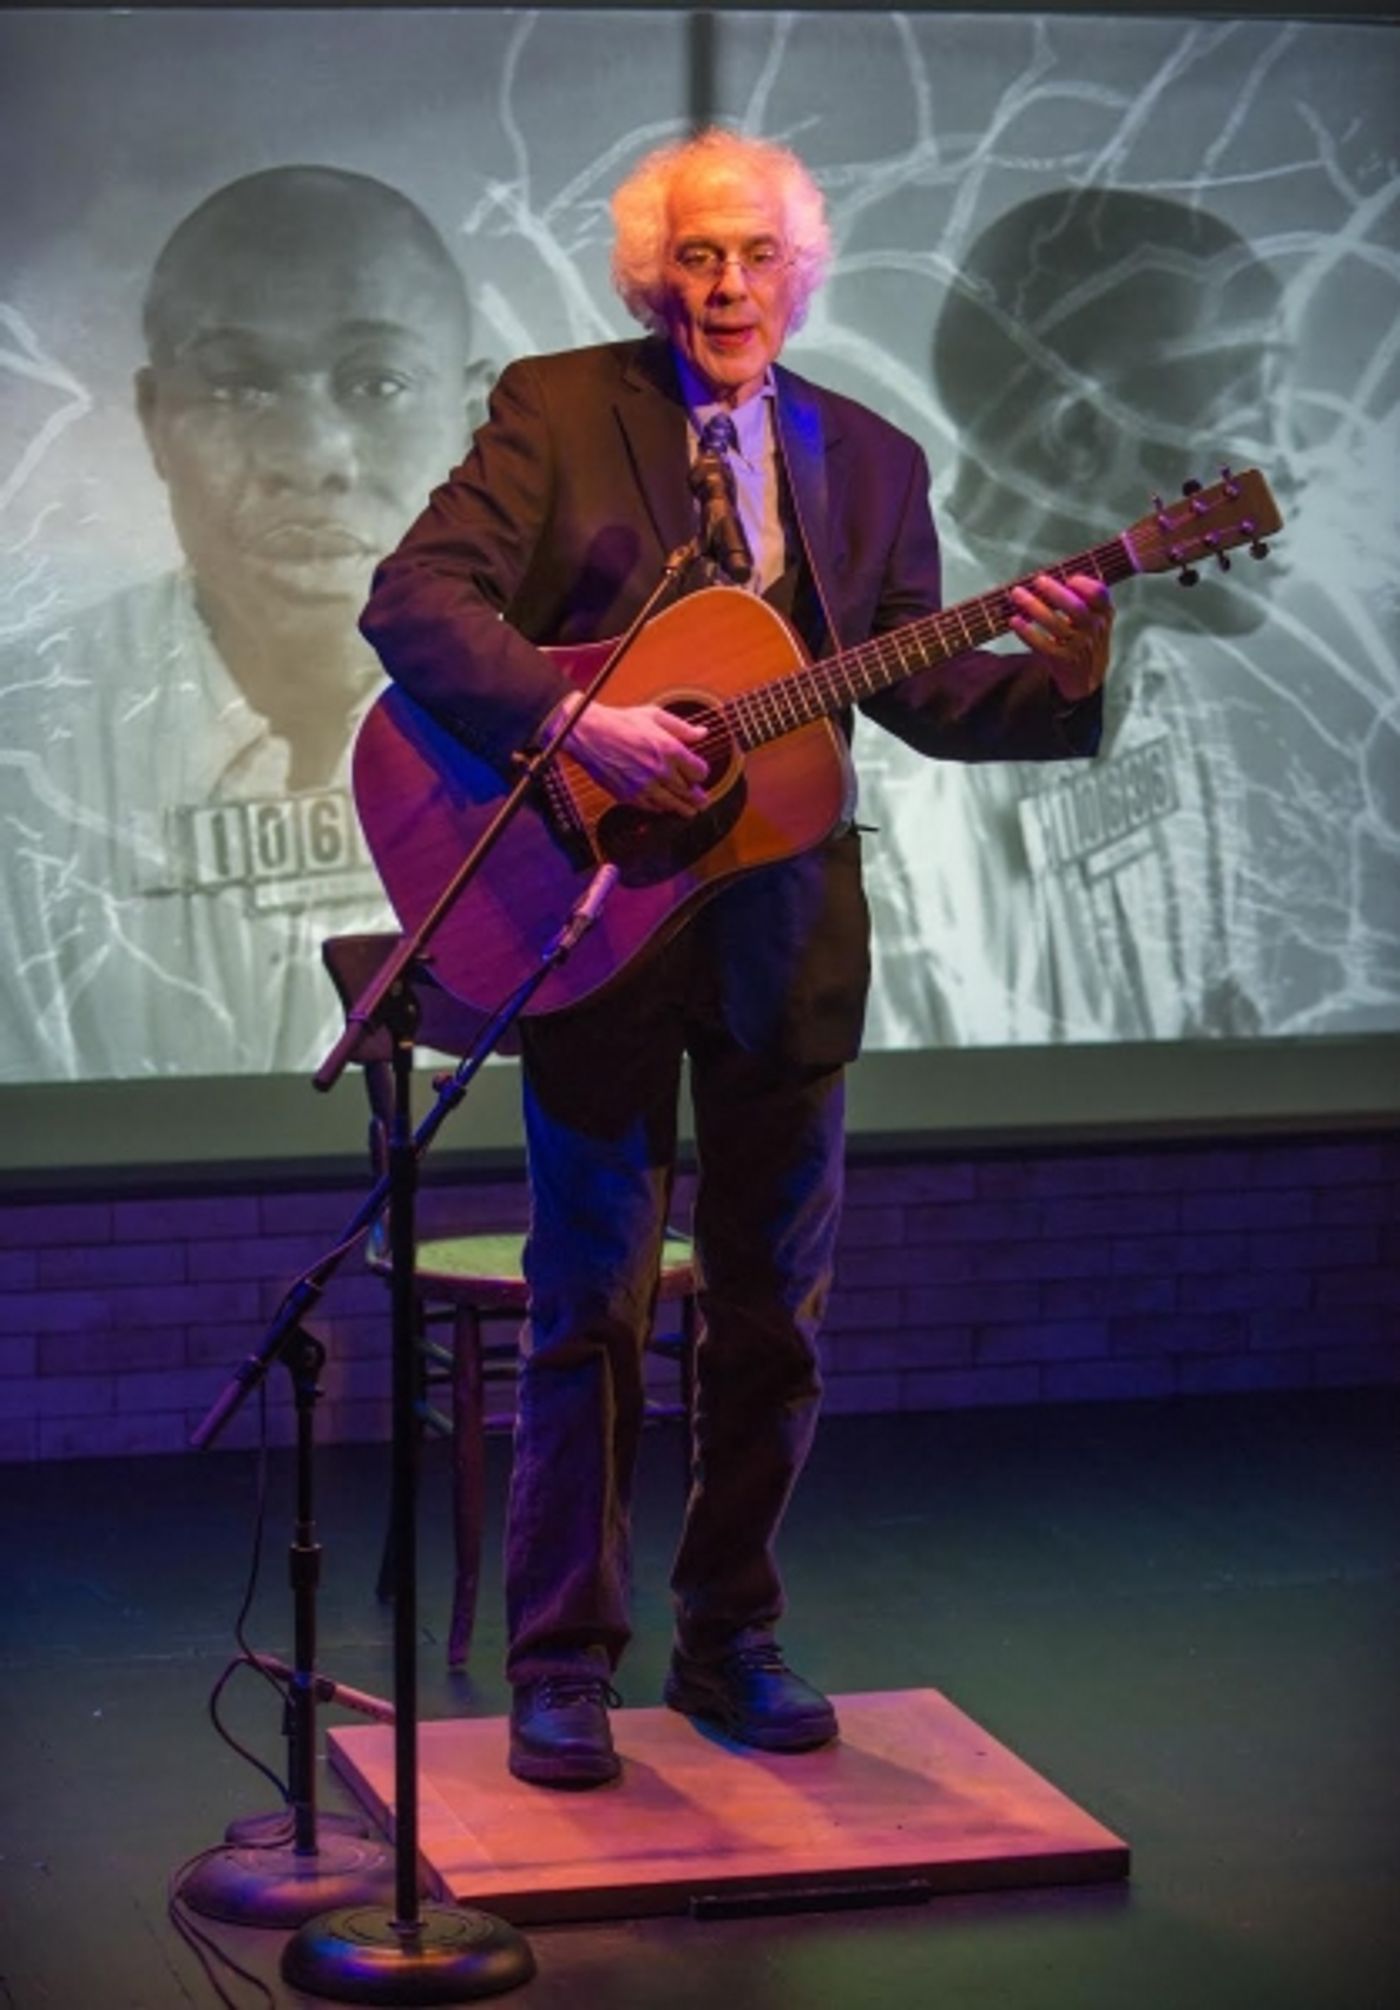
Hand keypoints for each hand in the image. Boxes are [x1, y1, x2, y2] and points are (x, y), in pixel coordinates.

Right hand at [564, 699, 709, 816]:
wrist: (589, 733)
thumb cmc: (620, 722)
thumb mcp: (654, 716)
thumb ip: (681, 727)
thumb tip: (701, 733)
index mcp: (669, 749)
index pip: (699, 771)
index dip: (701, 772)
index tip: (699, 773)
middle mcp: (659, 770)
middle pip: (689, 792)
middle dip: (698, 797)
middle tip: (702, 800)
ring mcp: (644, 785)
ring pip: (672, 805)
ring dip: (684, 809)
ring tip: (690, 811)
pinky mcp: (629, 795)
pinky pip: (651, 808)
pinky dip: (661, 809)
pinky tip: (665, 807)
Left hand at [1009, 572, 1114, 702]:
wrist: (1086, 675)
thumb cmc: (1083, 636)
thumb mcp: (1093, 617)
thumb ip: (1081, 598)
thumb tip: (1049, 576)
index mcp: (1103, 613)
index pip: (1100, 594)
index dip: (1084, 584)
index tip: (1068, 577)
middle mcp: (1094, 629)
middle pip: (1075, 607)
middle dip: (1055, 591)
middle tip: (1037, 580)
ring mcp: (1079, 646)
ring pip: (1055, 624)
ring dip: (1034, 606)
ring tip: (1017, 594)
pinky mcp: (1062, 660)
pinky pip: (1042, 645)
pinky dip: (1027, 632)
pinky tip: (1014, 621)